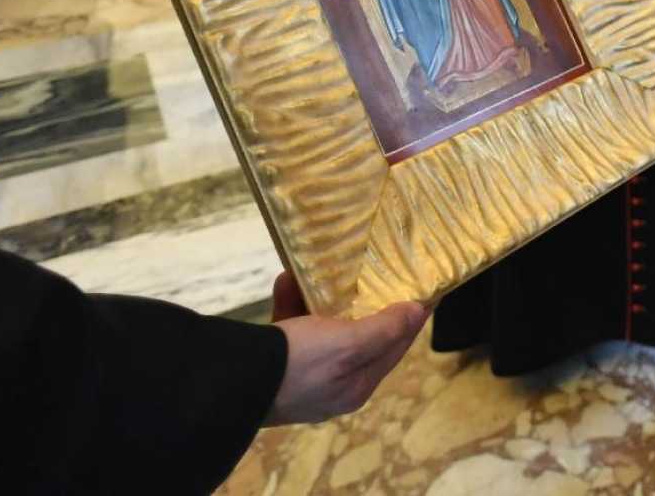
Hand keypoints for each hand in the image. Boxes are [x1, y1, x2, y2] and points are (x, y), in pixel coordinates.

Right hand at [266, 271, 425, 425]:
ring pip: (323, 327)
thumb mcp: (348, 345)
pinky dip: (292, 301)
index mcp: (356, 386)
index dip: (411, 317)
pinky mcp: (273, 364)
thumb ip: (384, 330)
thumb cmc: (298, 364)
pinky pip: (290, 325)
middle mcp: (332, 384)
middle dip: (364, 302)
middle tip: (375, 270)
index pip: (395, 347)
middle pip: (360, 336)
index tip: (425, 287)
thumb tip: (418, 313)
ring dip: (322, 296)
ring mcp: (301, 375)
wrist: (229, 382)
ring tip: (323, 269)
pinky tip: (287, 279)